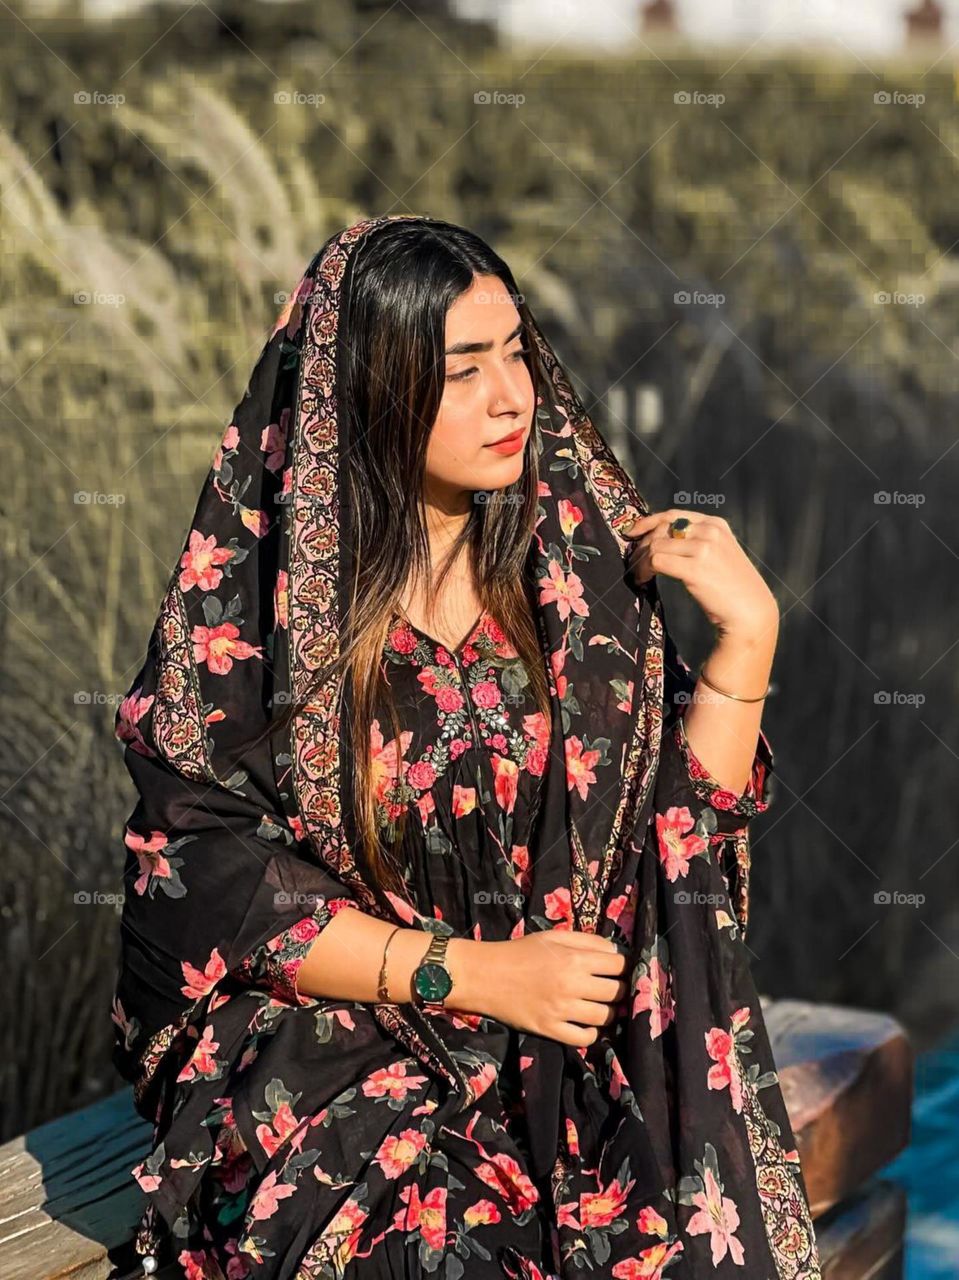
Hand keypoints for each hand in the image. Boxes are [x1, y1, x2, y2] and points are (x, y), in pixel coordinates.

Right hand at [480, 930, 627, 1046]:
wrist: (484, 975)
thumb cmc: (520, 952)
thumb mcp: (553, 936)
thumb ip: (586, 940)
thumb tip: (614, 951)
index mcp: (574, 958)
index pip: (618, 965)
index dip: (624, 967)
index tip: (619, 970)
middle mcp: (572, 985)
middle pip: (616, 992)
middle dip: (620, 990)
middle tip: (613, 989)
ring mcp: (561, 1010)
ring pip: (605, 1017)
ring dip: (609, 1013)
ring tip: (602, 1007)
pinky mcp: (549, 1029)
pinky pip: (583, 1038)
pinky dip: (591, 1034)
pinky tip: (587, 1025)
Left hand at [623, 509, 778, 640]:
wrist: (750, 612)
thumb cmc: (733, 588)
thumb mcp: (720, 554)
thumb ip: (698, 542)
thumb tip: (660, 540)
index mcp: (716, 524)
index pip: (674, 515)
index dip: (649, 522)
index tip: (632, 532)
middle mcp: (710, 531)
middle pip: (661, 530)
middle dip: (642, 546)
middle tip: (633, 563)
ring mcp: (703, 548)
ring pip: (655, 545)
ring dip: (640, 562)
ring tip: (639, 576)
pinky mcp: (695, 567)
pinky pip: (656, 561)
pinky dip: (644, 571)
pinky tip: (643, 581)